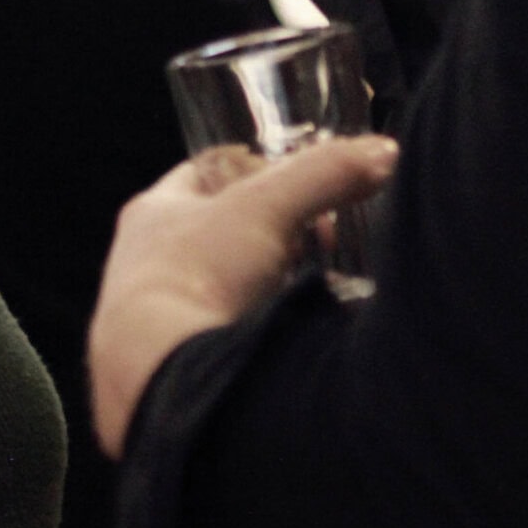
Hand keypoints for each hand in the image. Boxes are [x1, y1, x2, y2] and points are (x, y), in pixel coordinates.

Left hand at [88, 134, 397, 457]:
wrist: (162, 374)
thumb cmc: (198, 273)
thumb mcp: (267, 206)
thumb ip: (325, 173)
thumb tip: (381, 153)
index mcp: (152, 214)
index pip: (206, 173)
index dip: (256, 169)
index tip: (300, 178)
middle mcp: (147, 263)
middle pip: (223, 231)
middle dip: (274, 231)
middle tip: (319, 235)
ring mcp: (159, 317)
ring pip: (227, 284)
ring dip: (271, 281)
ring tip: (315, 282)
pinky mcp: (178, 362)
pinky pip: (230, 332)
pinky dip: (265, 326)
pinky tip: (295, 329)